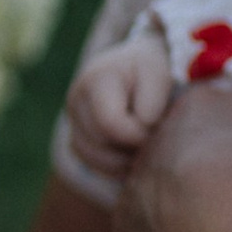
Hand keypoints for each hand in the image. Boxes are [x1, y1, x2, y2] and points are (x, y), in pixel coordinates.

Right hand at [70, 37, 179, 180]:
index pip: (110, 124)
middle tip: (152, 133)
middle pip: (101, 143)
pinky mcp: (75, 136)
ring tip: (143, 142)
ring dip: (124, 159)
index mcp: (95, 81)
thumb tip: (140, 129)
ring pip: (94, 158)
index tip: (157, 124)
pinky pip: (91, 163)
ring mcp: (72, 120)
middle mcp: (75, 100)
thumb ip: (152, 101)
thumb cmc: (149, 70)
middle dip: (132, 146)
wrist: (133, 66)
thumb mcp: (159, 75)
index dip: (139, 133)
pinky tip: (131, 151)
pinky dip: (114, 164)